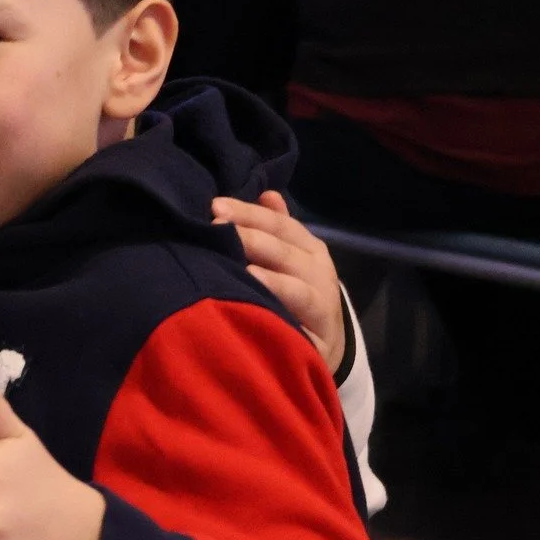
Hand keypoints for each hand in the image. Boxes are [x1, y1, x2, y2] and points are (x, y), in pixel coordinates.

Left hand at [212, 189, 345, 372]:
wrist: (324, 346)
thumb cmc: (297, 295)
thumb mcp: (289, 259)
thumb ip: (275, 227)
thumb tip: (265, 194)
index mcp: (310, 247)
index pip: (279, 224)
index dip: (248, 213)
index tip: (215, 206)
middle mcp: (319, 271)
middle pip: (283, 249)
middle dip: (249, 235)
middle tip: (216, 226)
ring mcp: (322, 303)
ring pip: (295, 283)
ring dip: (267, 273)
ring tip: (240, 261)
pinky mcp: (319, 336)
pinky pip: (300, 318)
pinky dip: (280, 304)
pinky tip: (256, 295)